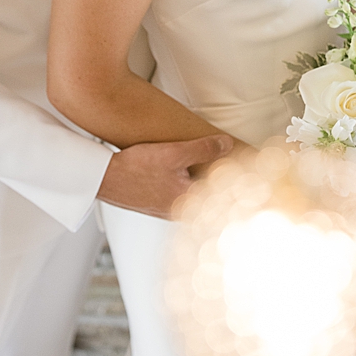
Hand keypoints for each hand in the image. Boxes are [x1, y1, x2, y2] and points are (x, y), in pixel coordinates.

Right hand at [96, 134, 232, 218]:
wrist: (103, 178)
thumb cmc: (135, 169)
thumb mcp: (173, 153)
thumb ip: (204, 149)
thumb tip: (228, 144)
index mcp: (187, 202)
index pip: (222, 195)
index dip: (237, 183)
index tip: (252, 177)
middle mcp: (179, 211)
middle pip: (210, 198)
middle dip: (224, 185)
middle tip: (240, 170)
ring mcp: (168, 209)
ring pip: (196, 197)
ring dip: (207, 185)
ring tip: (221, 170)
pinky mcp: (159, 204)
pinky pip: (183, 195)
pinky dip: (191, 186)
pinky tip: (193, 174)